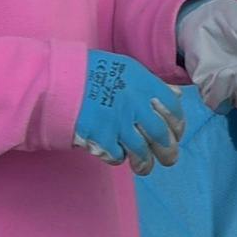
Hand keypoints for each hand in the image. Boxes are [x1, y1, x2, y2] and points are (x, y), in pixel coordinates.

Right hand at [73, 50, 186, 172]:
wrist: (59, 79)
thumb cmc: (92, 71)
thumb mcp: (127, 69)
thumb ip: (152, 85)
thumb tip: (176, 96)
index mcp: (144, 84)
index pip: (174, 110)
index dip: (177, 126)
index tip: (175, 134)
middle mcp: (135, 105)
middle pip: (162, 136)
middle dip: (168, 152)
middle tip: (168, 158)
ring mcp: (118, 124)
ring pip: (142, 152)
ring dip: (145, 163)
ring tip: (144, 167)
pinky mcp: (100, 138)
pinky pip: (117, 155)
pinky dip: (118, 157)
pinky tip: (114, 152)